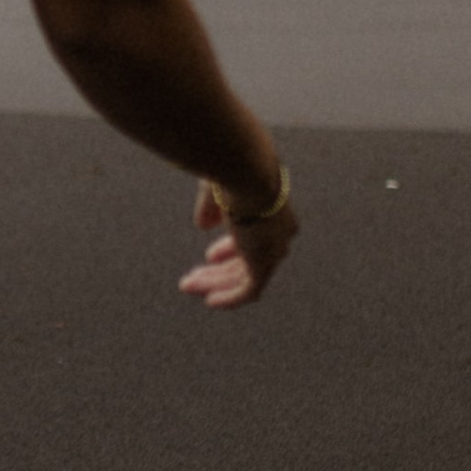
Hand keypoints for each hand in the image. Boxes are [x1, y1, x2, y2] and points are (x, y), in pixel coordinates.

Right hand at [180, 172, 297, 309]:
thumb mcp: (217, 187)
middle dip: (220, 269)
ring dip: (215, 283)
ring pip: (245, 276)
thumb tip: (203, 226)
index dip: (230, 248)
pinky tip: (210, 301)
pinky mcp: (264, 263)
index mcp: (274, 209)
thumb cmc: (231, 169)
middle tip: (195, 276)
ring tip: (189, 286)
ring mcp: (274, 249)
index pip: (255, 236)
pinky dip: (229, 297)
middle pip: (249, 259)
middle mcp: (280, 232)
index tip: (210, 256)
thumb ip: (211, 207)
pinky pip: (248, 290)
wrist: (245, 170)